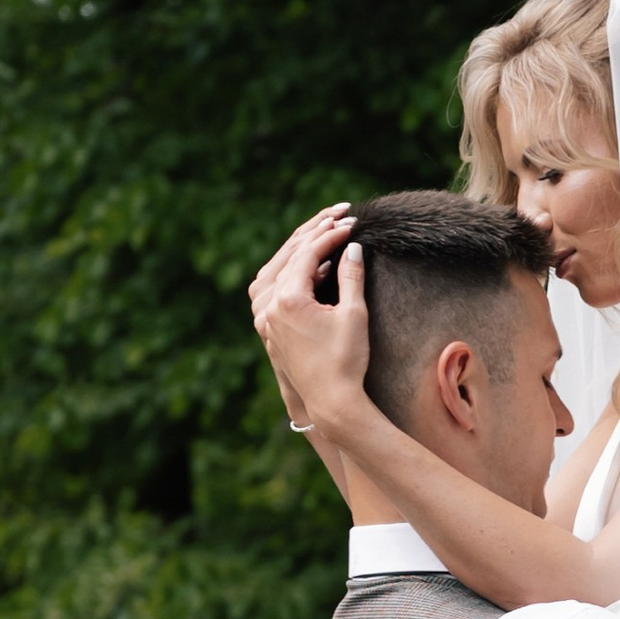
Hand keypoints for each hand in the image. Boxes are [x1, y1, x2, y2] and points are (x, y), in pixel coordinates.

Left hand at [248, 205, 364, 425]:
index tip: (352, 224)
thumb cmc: (346, 361)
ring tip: (321, 235)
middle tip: (337, 216)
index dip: (331, 235)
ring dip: (297, 250)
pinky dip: (290, 273)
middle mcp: (269, 307)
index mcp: (288, 301)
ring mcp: (265, 319)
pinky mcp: (268, 329)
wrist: (331, 402)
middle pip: (288, 256)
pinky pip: (273, 290)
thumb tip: (352, 247)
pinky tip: (311, 268)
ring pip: (274, 271)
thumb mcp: (354, 314)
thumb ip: (351, 276)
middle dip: (314, 233)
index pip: (307, 254)